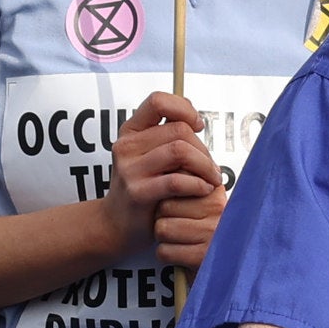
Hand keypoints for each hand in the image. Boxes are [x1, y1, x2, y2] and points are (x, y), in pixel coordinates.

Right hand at [109, 95, 231, 270]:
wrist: (116, 226)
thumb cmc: (143, 189)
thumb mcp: (150, 157)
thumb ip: (169, 137)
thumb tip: (196, 120)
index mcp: (130, 131)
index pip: (158, 101)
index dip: (184, 108)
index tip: (198, 126)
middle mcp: (126, 146)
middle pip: (179, 130)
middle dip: (203, 148)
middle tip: (211, 167)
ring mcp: (129, 169)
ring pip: (180, 151)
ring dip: (205, 165)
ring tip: (212, 179)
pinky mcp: (137, 192)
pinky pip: (177, 180)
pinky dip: (198, 184)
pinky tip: (203, 189)